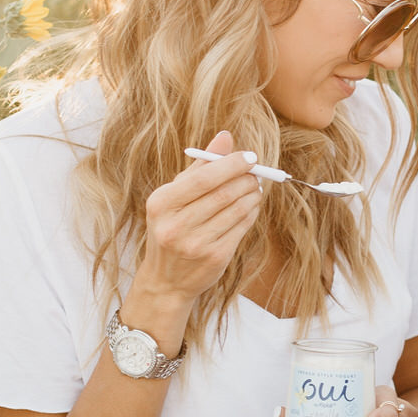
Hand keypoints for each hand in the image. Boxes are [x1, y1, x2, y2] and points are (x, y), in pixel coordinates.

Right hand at [137, 130, 262, 307]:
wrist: (166, 279)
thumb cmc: (171, 227)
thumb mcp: (175, 196)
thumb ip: (200, 166)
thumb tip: (226, 137)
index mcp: (161, 204)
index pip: (203, 178)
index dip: (231, 165)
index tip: (250, 157)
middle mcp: (175, 225)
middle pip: (223, 193)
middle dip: (246, 179)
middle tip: (257, 173)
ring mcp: (195, 243)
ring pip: (237, 210)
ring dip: (252, 195)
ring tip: (255, 187)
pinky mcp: (215, 257)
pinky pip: (242, 227)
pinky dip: (252, 212)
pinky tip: (251, 205)